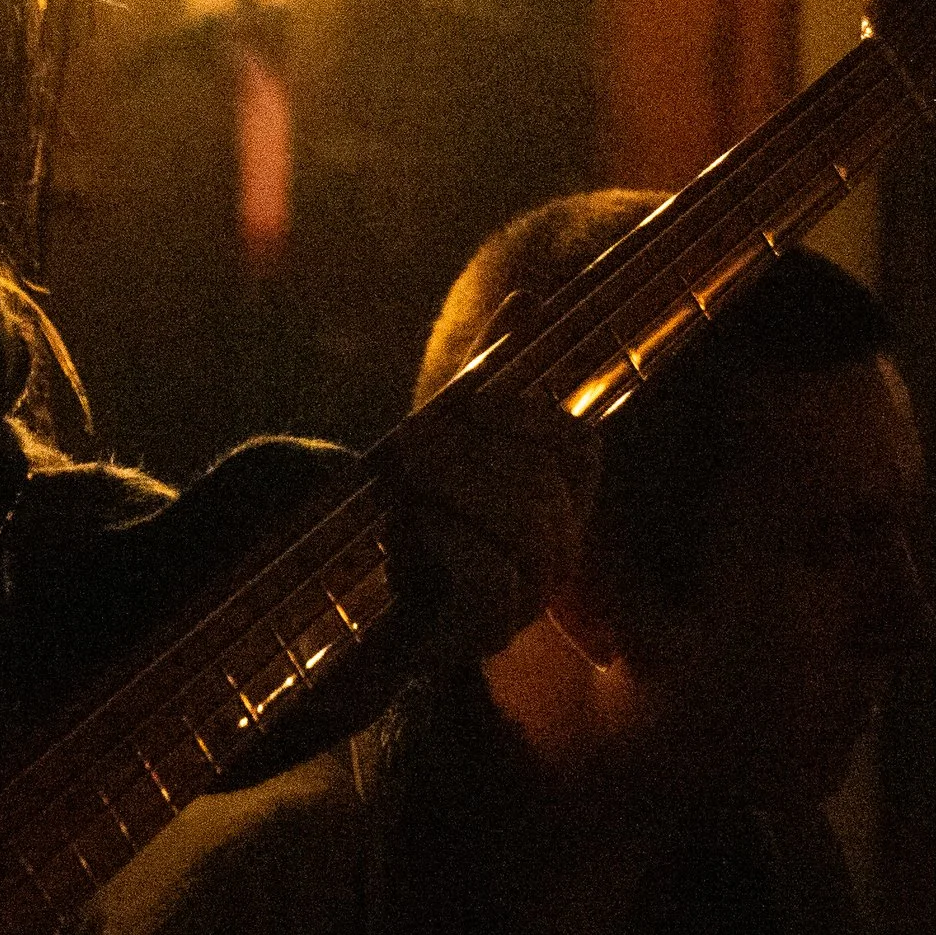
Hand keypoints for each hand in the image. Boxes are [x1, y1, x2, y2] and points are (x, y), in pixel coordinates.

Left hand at [378, 297, 600, 659]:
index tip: (461, 402)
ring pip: (527, 524)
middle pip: (542, 479)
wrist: (358, 594)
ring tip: (407, 478)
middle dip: (469, 448)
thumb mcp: (448, 435)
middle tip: (409, 442)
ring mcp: (531, 598)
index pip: (576, 442)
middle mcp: (560, 550)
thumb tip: (528, 299)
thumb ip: (488, 375)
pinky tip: (414, 526)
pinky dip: (447, 539)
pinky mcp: (489, 634)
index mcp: (562, 498)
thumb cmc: (416, 507)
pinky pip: (492, 578)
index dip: (521, 413)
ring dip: (456, 487)